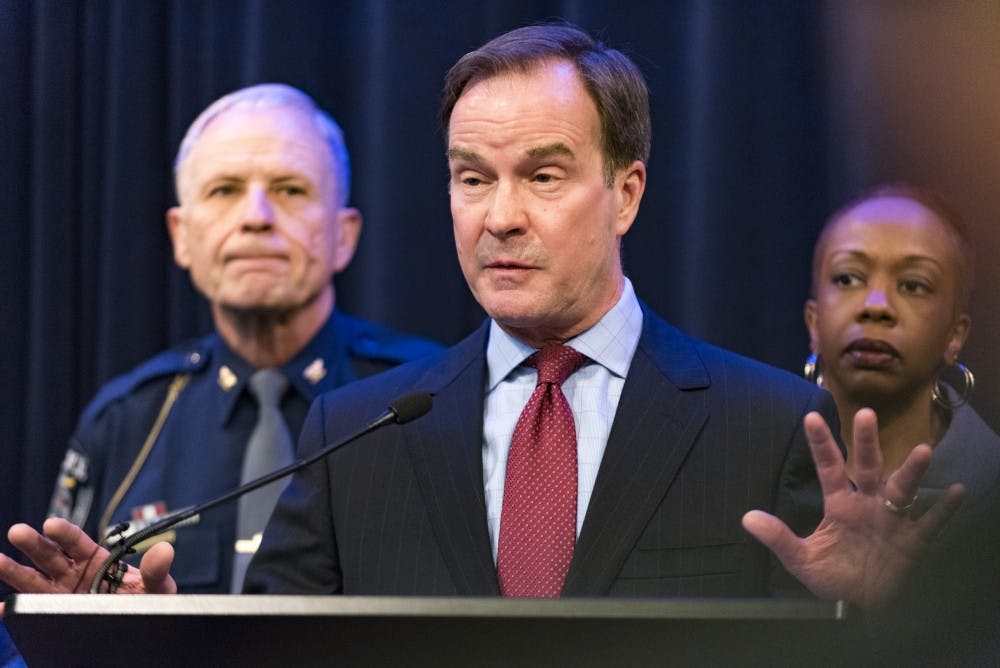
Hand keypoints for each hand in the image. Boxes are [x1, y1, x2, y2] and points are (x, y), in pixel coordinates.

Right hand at [0, 518, 175, 613]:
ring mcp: (60, 594)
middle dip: (35, 543)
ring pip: (33, 580)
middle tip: (19, 531)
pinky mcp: (52, 615)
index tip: (51, 524)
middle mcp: (73, 573)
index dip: (64, 532)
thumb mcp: (156, 588)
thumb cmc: (147, 603)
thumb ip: (157, 571)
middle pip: (50, 555)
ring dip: (14, 570)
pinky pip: (29, 612)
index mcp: (96, 559)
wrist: (140, 629)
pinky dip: (12, 610)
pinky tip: (2, 607)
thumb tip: (165, 550)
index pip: (77, 542)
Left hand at [742, 408, 962, 607]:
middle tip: (865, 415)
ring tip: (923, 450)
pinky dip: (945, 509)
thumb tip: (747, 518)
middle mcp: (868, 504)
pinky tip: (956, 491)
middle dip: (866, 443)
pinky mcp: (914, 541)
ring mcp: (893, 520)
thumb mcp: (803, 560)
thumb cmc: (835, 579)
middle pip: (867, 467)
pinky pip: (932, 522)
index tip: (811, 417)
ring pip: (903, 488)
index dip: (821, 444)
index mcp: (840, 505)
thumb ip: (779, 538)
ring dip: (912, 470)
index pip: (829, 467)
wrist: (863, 608)